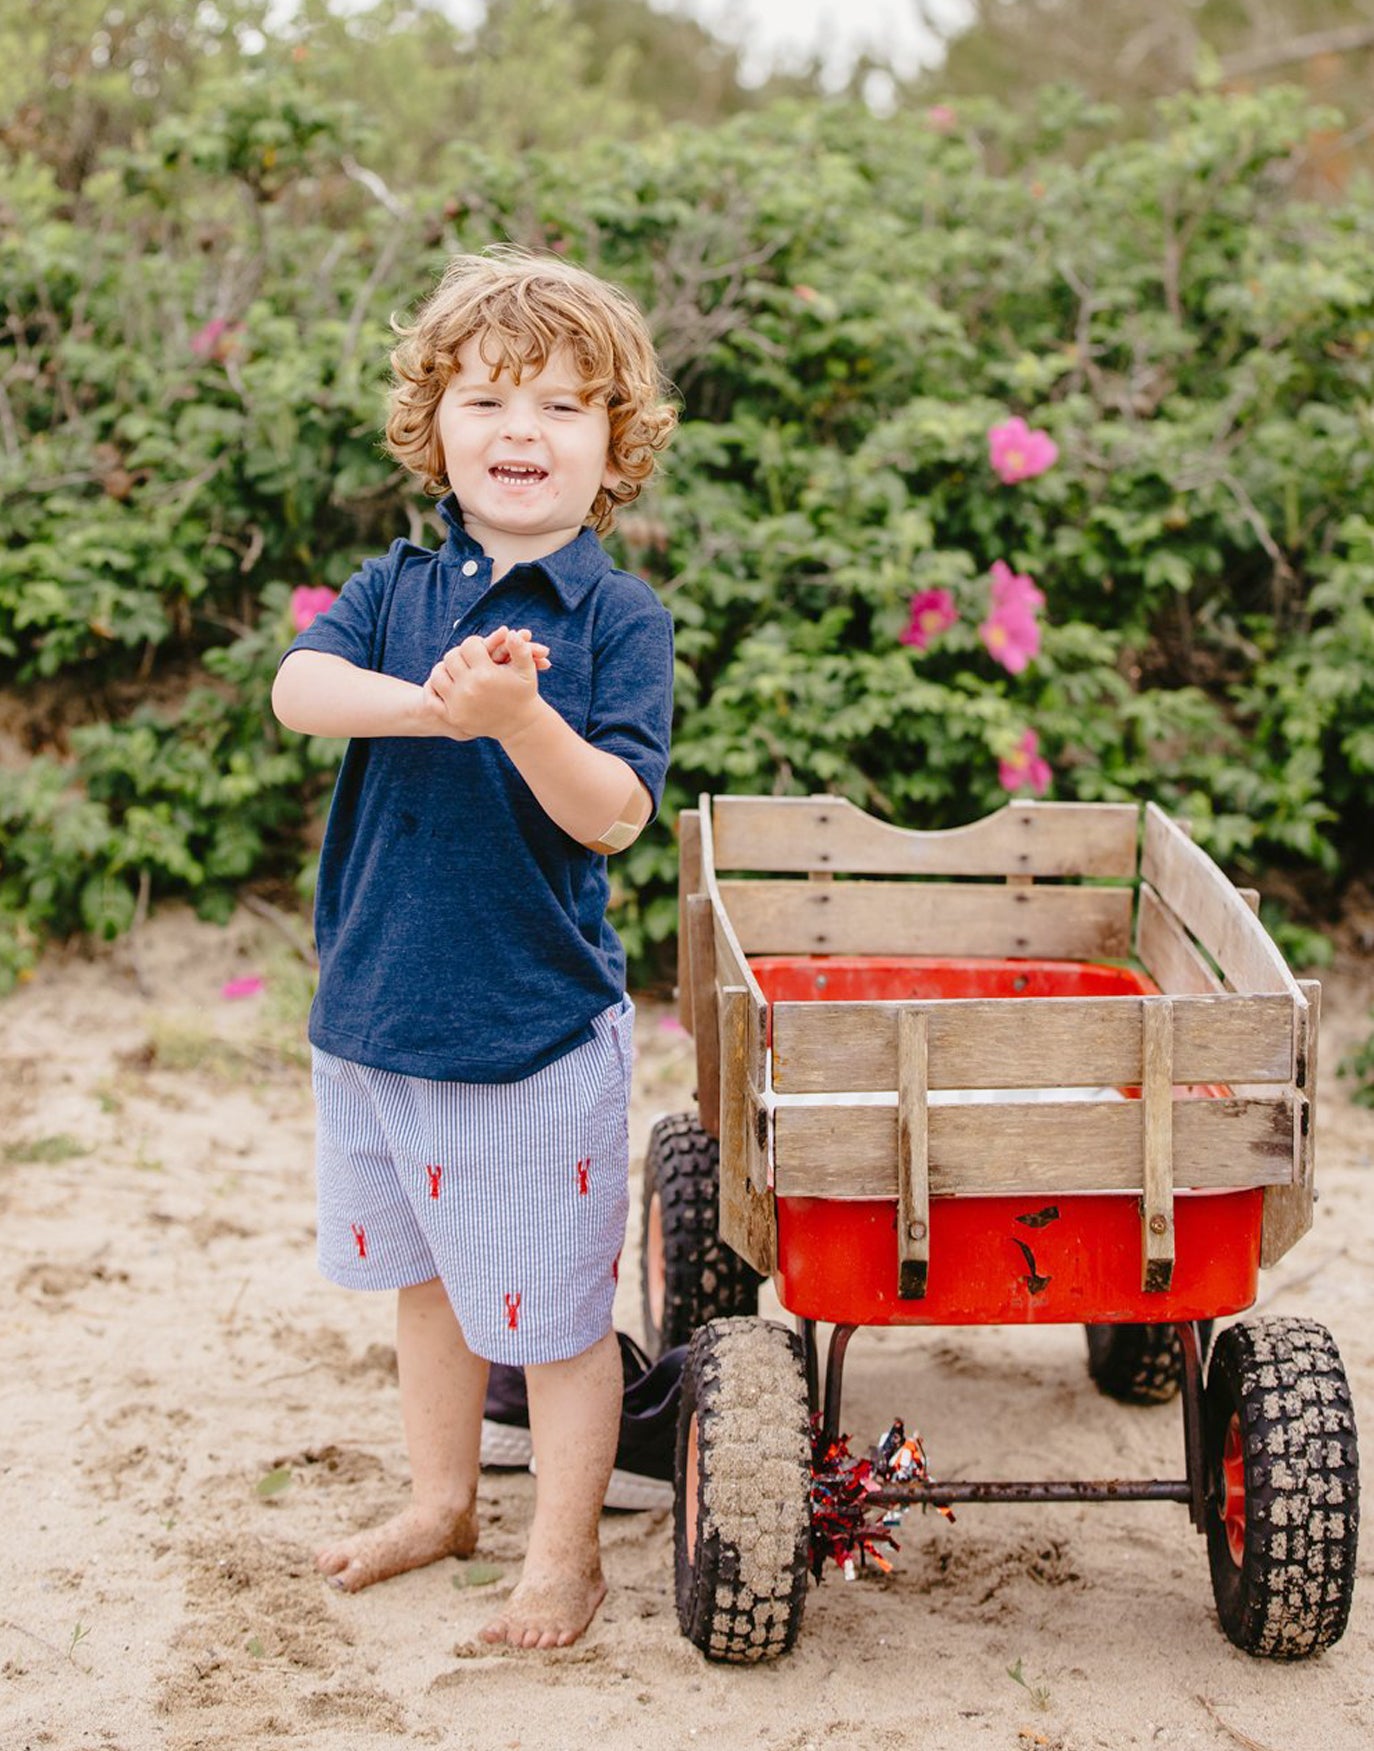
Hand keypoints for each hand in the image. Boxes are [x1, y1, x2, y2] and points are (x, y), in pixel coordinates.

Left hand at [424, 625, 544, 741]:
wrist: (518, 724)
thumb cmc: (522, 693)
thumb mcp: (526, 670)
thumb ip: (519, 649)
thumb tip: (510, 632)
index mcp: (486, 674)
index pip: (469, 645)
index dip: (475, 643)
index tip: (480, 648)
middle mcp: (469, 688)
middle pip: (451, 657)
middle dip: (460, 654)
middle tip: (468, 657)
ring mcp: (458, 704)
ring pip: (438, 674)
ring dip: (445, 668)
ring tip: (456, 669)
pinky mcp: (452, 717)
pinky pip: (432, 698)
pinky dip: (434, 689)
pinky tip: (445, 683)